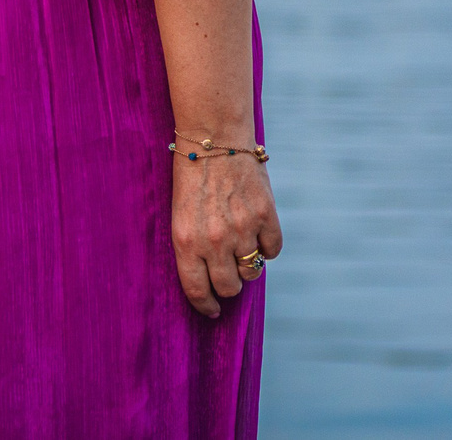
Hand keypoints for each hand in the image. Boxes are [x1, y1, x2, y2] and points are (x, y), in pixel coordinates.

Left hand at [169, 144, 282, 317]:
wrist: (213, 139)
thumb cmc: (190, 177)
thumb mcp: (179, 214)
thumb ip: (193, 246)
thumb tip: (209, 280)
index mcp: (186, 240)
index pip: (197, 290)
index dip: (206, 306)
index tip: (212, 311)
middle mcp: (214, 239)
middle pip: (229, 287)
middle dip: (228, 287)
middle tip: (227, 277)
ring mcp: (242, 229)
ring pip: (252, 271)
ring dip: (247, 266)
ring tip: (240, 248)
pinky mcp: (265, 216)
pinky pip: (273, 250)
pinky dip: (267, 247)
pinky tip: (257, 233)